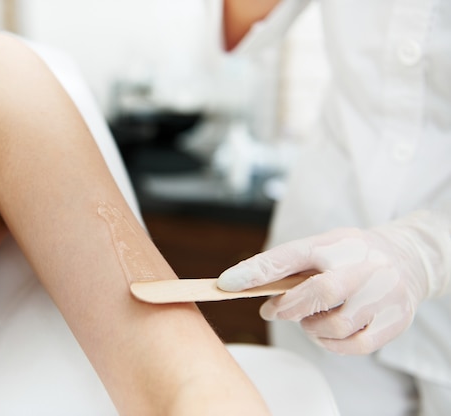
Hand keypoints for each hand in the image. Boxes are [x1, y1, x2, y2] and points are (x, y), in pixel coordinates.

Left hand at [217, 210, 450, 354]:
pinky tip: (328, 332)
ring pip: (336, 324)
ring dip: (312, 328)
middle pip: (320, 292)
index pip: (290, 255)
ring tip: (309, 318)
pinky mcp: (394, 320)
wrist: (407, 258)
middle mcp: (362, 265)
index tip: (226, 283)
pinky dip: (333, 344)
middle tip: (274, 310)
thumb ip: (285, 265)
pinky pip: (355, 344)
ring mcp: (382, 293)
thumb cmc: (350, 255)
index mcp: (335, 244)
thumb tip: (241, 284)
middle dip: (290, 307)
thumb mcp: (319, 247)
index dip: (256, 271)